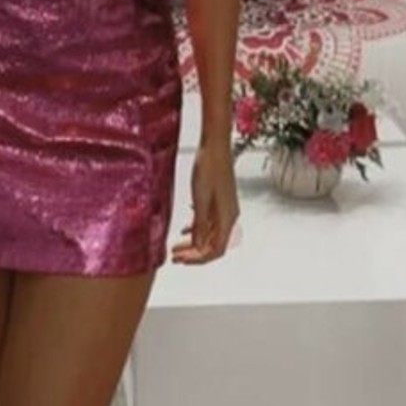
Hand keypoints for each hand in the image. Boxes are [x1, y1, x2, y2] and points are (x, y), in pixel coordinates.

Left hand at [170, 140, 239, 263]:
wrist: (215, 146)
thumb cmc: (209, 168)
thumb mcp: (201, 199)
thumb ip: (199, 224)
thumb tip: (198, 246)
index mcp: (227, 218)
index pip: (215, 250)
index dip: (198, 259)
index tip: (181, 259)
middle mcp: (230, 216)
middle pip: (213, 244)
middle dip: (193, 253)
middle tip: (175, 255)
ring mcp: (226, 209)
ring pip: (211, 234)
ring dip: (194, 242)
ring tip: (177, 245)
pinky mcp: (220, 200)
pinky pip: (210, 223)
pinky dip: (197, 229)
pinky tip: (186, 227)